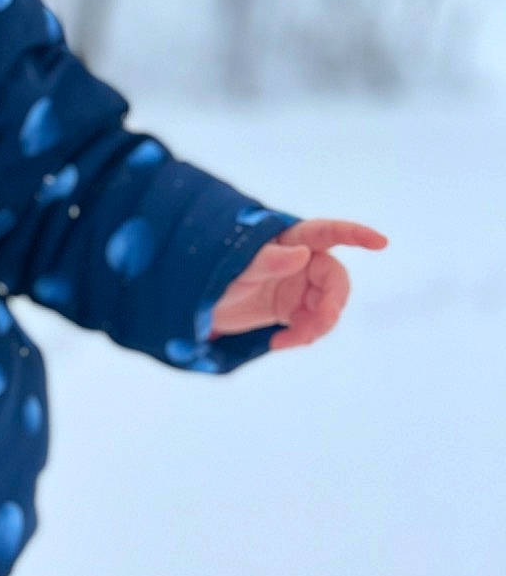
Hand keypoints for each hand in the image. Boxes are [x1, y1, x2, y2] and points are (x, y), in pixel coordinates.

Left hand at [210, 219, 387, 349]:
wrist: (195, 305)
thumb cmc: (211, 275)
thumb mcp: (234, 268)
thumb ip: (266, 261)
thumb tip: (300, 254)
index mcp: (288, 240)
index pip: (328, 232)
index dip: (355, 235)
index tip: (381, 243)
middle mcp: (299, 260)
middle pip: (335, 279)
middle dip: (331, 304)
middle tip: (316, 327)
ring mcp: (298, 285)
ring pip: (327, 305)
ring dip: (316, 326)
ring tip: (288, 341)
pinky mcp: (291, 309)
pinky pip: (312, 322)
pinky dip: (303, 335)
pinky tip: (281, 343)